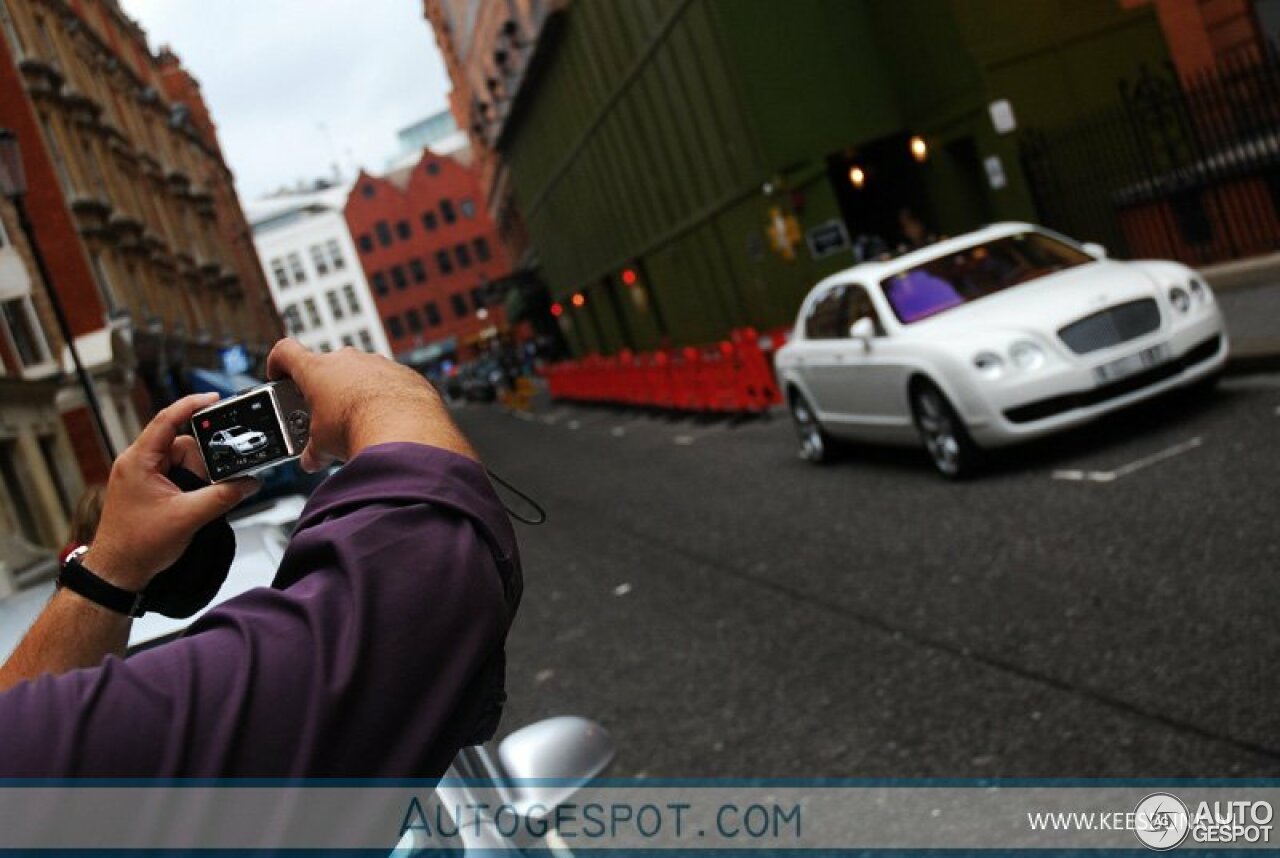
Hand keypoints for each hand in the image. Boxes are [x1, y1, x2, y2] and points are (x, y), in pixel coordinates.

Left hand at [84, 393, 260, 591]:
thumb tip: (250, 482)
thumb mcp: (188, 518)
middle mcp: (138, 463)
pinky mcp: (149, 488)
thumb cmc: (137, 545)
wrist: (118, 571)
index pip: (167, 420)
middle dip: (201, 465)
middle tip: (204, 489)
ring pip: (184, 462)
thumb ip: (223, 496)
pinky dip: (190, 486)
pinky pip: (178, 476)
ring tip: (193, 505)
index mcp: (139, 461)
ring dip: (196, 480)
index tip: (215, 399)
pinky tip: (191, 505)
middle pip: (183, 445)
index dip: (192, 406)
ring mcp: (143, 476)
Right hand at [266, 339, 475, 470]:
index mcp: (317, 370)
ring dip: (357, 392)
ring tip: (359, 421)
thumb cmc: (357, 429)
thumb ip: (314, 450)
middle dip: (325, 389)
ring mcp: (378, 363)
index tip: (279, 375)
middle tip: (325, 414)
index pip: (286, 352)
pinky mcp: (404, 374)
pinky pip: (390, 382)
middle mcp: (347, 360)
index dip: (279, 363)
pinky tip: (387, 420)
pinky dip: (386, 397)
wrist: (404, 431)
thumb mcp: (323, 445)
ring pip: (361, 374)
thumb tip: (312, 460)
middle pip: (328, 367)